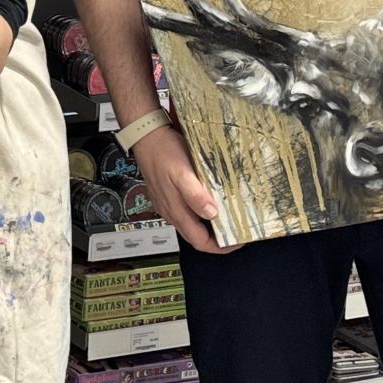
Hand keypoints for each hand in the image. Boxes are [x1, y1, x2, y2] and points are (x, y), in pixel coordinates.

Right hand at [129, 125, 236, 254]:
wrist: (146, 135)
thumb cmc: (163, 151)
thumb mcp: (182, 173)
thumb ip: (195, 196)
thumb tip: (211, 214)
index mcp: (175, 210)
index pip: (200, 242)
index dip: (219, 247)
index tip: (237, 242)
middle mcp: (170, 211)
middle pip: (196, 236)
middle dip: (217, 238)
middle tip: (236, 231)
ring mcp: (167, 203)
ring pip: (191, 224)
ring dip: (209, 226)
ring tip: (227, 217)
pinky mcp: (167, 193)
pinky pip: (185, 211)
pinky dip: (200, 213)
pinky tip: (208, 201)